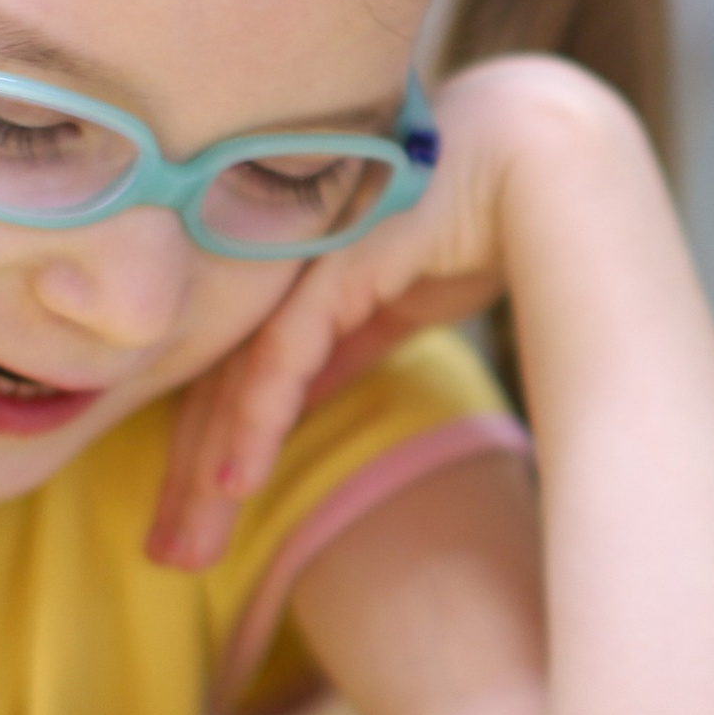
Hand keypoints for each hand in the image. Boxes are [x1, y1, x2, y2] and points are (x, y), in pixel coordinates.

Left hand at [148, 56, 639, 568]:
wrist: (544, 160)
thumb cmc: (487, 215)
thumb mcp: (401, 297)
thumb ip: (347, 336)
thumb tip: (301, 393)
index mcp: (289, 260)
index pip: (231, 364)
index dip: (206, 444)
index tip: (191, 522)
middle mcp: (279, 254)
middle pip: (216, 377)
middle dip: (190, 475)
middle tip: (169, 555)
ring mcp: (300, 255)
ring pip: (236, 375)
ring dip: (208, 470)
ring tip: (188, 549)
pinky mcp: (333, 260)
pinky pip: (282, 355)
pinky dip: (255, 421)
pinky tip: (237, 485)